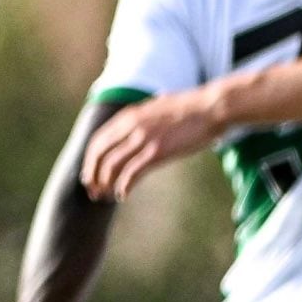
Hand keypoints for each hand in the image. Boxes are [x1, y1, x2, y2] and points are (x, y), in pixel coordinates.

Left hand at [82, 87, 224, 200]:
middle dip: (92, 175)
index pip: (98, 140)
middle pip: (99, 155)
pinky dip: (123, 187)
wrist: (213, 106)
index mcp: (129, 115)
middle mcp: (131, 126)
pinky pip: (131, 173)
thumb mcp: (159, 105)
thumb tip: (152, 105)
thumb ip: (147, 112)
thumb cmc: (192, 107)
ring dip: (105, 184)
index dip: (89, 160)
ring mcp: (143, 138)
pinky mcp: (157, 151)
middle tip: (92, 190)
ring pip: (111, 166)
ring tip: (106, 196)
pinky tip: (123, 195)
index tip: (89, 175)